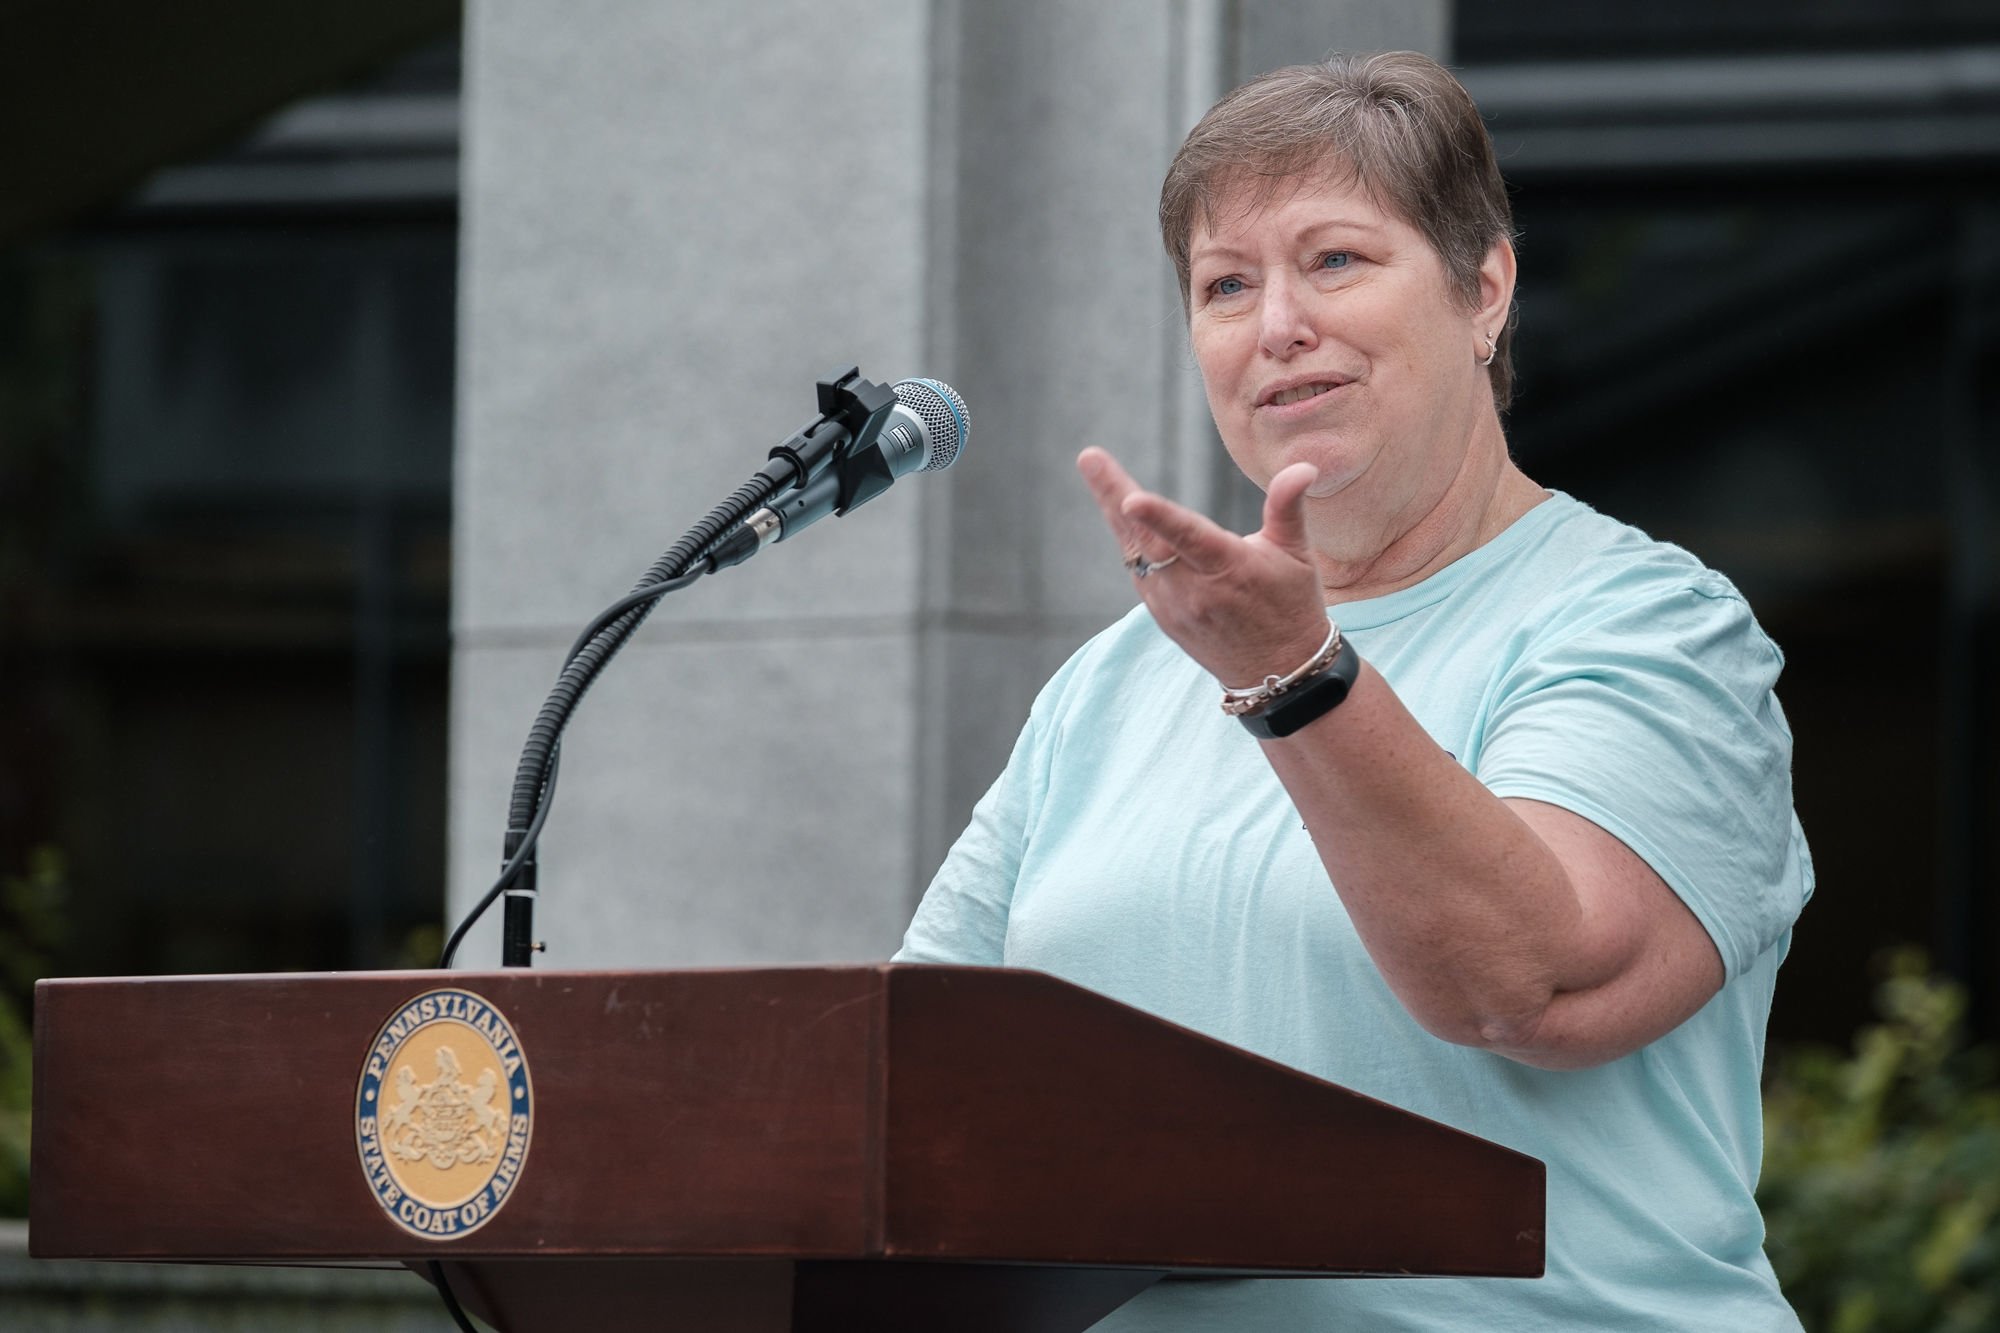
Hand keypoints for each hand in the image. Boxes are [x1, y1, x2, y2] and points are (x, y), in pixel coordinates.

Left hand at [1076, 447, 1330, 686]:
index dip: (1159, 517)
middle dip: (1114, 495)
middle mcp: (1195, 590)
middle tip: (1089, 457)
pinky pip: (1139, 569)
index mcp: (1230, 569)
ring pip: (1135, 552)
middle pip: (1146, 539)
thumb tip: (1303, 466)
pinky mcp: (1162, 615)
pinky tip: (1117, 509)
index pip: (1189, 538)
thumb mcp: (1297, 555)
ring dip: (1114, 511)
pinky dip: (1128, 537)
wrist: (1277, 672)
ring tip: (1095, 468)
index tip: (1130, 498)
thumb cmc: (1291, 604)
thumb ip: (1288, 507)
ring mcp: (1173, 605)